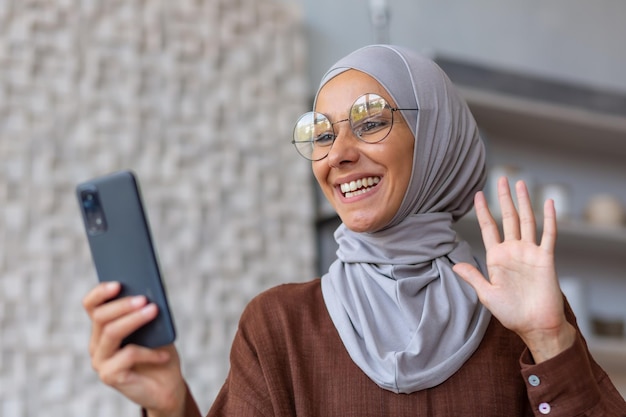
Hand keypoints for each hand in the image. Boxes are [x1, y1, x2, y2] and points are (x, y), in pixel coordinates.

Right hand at [83, 282, 187, 415]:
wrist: (166, 386)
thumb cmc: (159, 352)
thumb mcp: (155, 329)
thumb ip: (146, 312)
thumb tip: (147, 293)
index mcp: (103, 328)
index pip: (91, 305)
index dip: (101, 292)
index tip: (118, 283)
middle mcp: (97, 343)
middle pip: (100, 316)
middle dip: (123, 305)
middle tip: (145, 298)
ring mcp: (101, 361)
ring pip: (111, 332)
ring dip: (134, 319)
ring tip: (154, 311)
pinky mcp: (109, 376)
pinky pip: (128, 356)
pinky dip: (149, 352)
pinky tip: (164, 354)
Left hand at [453, 177, 575, 362]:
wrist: (536, 326)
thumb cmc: (511, 313)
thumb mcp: (487, 294)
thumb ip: (473, 277)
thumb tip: (454, 266)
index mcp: (497, 257)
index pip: (488, 228)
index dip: (483, 211)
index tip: (477, 194)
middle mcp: (513, 251)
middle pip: (508, 218)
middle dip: (504, 199)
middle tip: (501, 179)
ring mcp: (530, 252)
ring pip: (527, 220)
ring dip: (524, 202)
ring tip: (520, 183)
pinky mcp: (546, 258)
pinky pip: (548, 234)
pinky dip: (549, 218)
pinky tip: (548, 202)